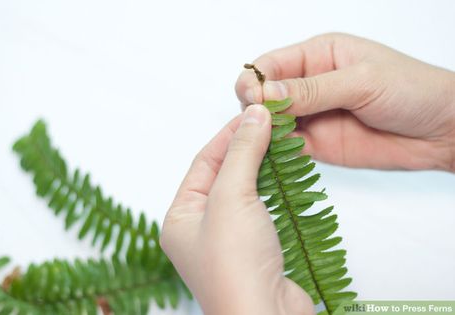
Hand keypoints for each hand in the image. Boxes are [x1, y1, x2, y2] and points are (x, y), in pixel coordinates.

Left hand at [160, 105, 313, 314]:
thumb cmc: (235, 265)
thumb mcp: (232, 197)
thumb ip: (242, 154)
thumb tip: (255, 115)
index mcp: (180, 217)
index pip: (203, 162)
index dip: (229, 135)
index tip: (253, 113)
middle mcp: (200, 229)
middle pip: (223, 175)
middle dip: (247, 149)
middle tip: (271, 124)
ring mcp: (228, 241)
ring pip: (245, 192)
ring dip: (262, 167)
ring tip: (282, 142)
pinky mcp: (255, 250)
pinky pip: (261, 210)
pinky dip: (274, 190)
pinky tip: (287, 175)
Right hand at [236, 33, 454, 171]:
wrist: (442, 131)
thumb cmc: (411, 90)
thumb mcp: (361, 80)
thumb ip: (313, 88)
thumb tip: (267, 93)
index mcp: (318, 56)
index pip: (271, 64)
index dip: (255, 80)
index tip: (253, 99)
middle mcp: (308, 85)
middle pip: (264, 95)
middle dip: (255, 107)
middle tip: (260, 123)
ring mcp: (311, 116)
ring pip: (271, 123)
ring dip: (262, 132)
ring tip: (261, 143)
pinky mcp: (316, 144)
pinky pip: (287, 147)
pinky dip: (275, 152)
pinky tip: (272, 157)